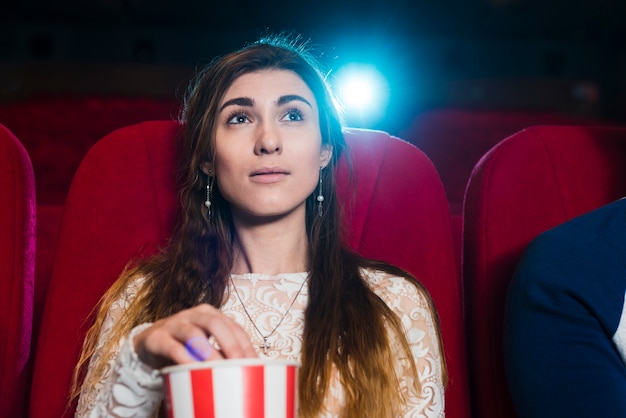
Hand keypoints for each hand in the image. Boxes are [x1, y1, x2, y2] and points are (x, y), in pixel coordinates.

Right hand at [133, 304, 257, 368]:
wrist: (149, 342)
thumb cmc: (184, 344)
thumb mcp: (205, 344)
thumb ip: (221, 351)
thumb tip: (246, 368)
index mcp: (210, 314)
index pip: (233, 326)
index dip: (245, 344)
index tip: (255, 363)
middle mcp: (193, 315)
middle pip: (215, 323)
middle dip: (230, 344)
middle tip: (239, 364)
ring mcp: (174, 324)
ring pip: (194, 334)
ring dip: (208, 353)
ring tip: (218, 370)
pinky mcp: (157, 337)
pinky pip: (172, 347)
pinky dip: (184, 359)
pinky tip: (192, 370)